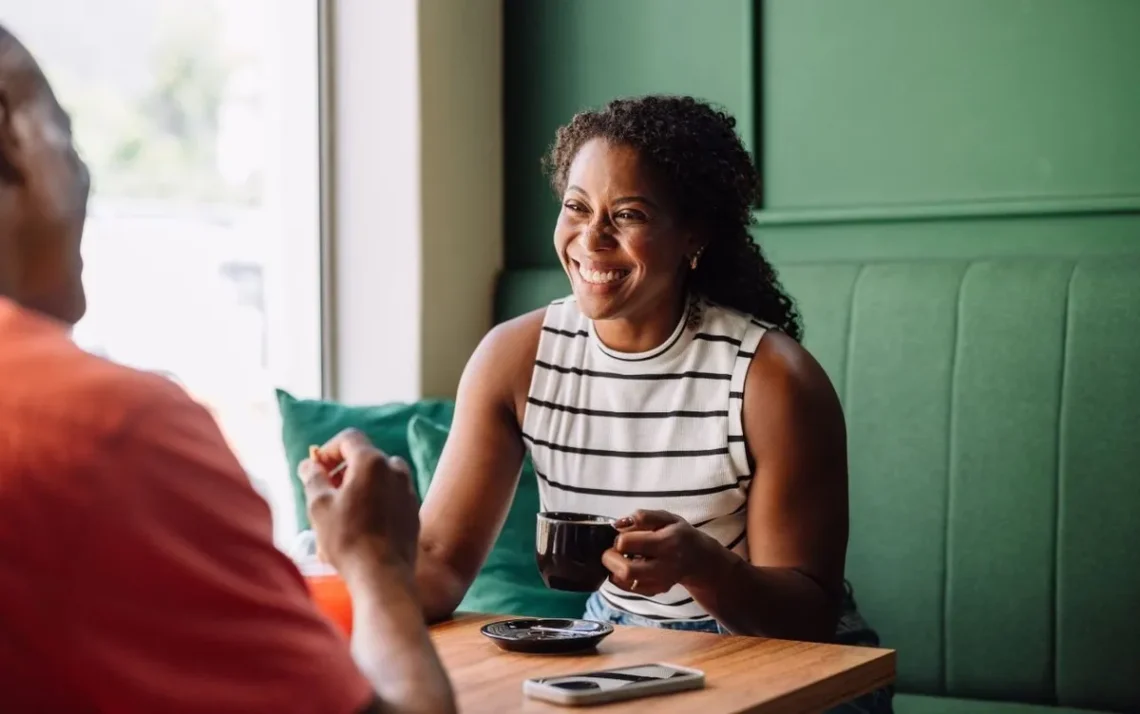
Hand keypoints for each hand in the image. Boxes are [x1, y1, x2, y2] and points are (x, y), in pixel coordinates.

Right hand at [299, 429, 418, 575]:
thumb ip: (313, 478)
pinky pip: (391, 494)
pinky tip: (362, 522)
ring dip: (360, 483)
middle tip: (326, 489)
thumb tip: (308, 465)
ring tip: (343, 506)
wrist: (383, 575)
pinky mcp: (413, 510)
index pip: (349, 438)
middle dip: (343, 468)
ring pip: (380, 475)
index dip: (328, 449)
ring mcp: (408, 489)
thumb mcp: (319, 506)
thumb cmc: (347, 538)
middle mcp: (395, 470)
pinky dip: (375, 498)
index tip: (317, 467)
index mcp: (372, 462)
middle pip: (366, 456)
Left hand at [601, 510, 719, 594]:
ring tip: (619, 558)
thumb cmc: (680, 534)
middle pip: (626, 570)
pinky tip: (624, 567)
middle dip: (610, 559)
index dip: (618, 538)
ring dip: (614, 569)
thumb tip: (618, 524)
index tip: (621, 535)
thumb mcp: (667, 517)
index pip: (629, 543)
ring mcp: (660, 581)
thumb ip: (643, 516)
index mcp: (667, 542)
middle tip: (612, 550)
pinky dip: (620, 579)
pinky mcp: (655, 591)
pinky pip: (629, 589)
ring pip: (626, 582)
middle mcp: (664, 565)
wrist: (698, 559)